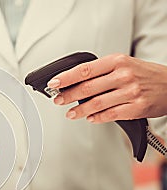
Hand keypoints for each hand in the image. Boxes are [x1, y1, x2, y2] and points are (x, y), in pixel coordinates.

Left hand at [48, 54, 166, 121]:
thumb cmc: (144, 74)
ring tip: (71, 113)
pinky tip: (90, 118)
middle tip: (58, 100)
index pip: (85, 70)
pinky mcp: (136, 108)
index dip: (66, 77)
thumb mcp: (123, 64)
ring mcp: (130, 92)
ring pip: (97, 103)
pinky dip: (97, 117)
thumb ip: (101, 72)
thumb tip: (74, 82)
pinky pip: (111, 115)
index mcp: (117, 61)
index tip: (54, 83)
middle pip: (87, 87)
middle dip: (68, 96)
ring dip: (80, 110)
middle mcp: (123, 75)